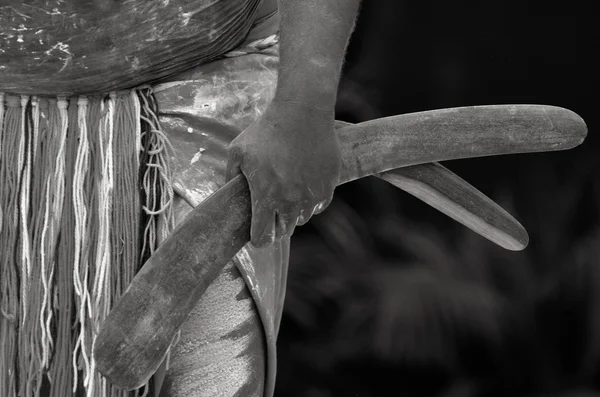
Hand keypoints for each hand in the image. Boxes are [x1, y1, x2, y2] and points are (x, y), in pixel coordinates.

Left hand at [226, 99, 341, 247]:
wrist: (302, 112)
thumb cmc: (266, 131)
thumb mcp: (238, 151)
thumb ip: (230, 177)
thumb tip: (229, 195)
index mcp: (266, 197)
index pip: (262, 238)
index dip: (258, 238)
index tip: (257, 233)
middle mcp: (290, 201)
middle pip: (284, 231)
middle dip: (276, 224)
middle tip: (271, 210)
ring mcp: (312, 195)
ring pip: (302, 218)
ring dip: (294, 212)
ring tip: (288, 193)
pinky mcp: (329, 186)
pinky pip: (319, 205)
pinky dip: (311, 200)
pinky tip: (304, 185)